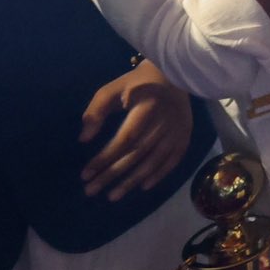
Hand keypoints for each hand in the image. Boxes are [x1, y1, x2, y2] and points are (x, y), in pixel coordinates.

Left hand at [79, 59, 196, 200]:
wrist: (178, 73)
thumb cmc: (139, 81)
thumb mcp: (114, 88)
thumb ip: (97, 111)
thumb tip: (84, 139)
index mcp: (146, 108)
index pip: (124, 140)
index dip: (104, 158)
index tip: (85, 174)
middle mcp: (164, 123)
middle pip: (136, 155)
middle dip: (112, 175)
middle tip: (91, 191)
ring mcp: (177, 132)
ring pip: (152, 162)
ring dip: (131, 181)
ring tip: (112, 196)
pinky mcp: (185, 136)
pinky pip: (172, 161)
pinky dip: (158, 175)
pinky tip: (142, 187)